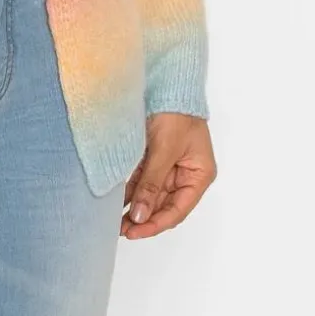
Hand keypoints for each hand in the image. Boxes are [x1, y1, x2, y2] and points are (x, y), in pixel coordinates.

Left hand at [120, 112, 216, 238]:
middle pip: (164, 205)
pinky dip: (131, 190)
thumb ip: (152, 184)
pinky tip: (117, 200)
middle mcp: (186, 175)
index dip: (156, 224)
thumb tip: (139, 215)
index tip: (135, 232)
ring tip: (115, 221)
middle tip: (121, 230)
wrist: (167, 83)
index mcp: (199, 176)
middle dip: (143, 218)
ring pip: (151, 194)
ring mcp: (169, 166)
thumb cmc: (176, 113)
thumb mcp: (165, 150)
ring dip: (135, 207)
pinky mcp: (154, 157)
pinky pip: (142, 179)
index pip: (177, 209)